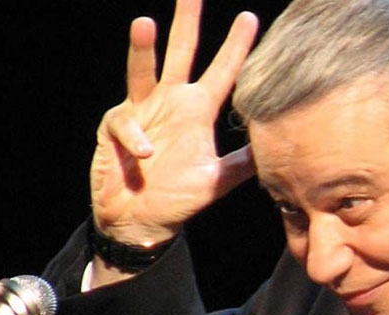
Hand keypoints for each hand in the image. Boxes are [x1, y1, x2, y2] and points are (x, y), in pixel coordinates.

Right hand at [90, 0, 257, 244]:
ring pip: (143, 71)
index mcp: (198, 113)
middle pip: (181, 54)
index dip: (235, 48)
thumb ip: (241, 164)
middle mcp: (172, 104)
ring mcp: (142, 112)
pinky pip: (126, 123)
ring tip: (145, 23)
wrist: (141, 221)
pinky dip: (135, 137)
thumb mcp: (216, 180)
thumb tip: (273, 149)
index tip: (250, 19)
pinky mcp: (116, 126)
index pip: (222, 73)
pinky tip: (144, 155)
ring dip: (143, 49)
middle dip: (187, 23)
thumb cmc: (178, 200)